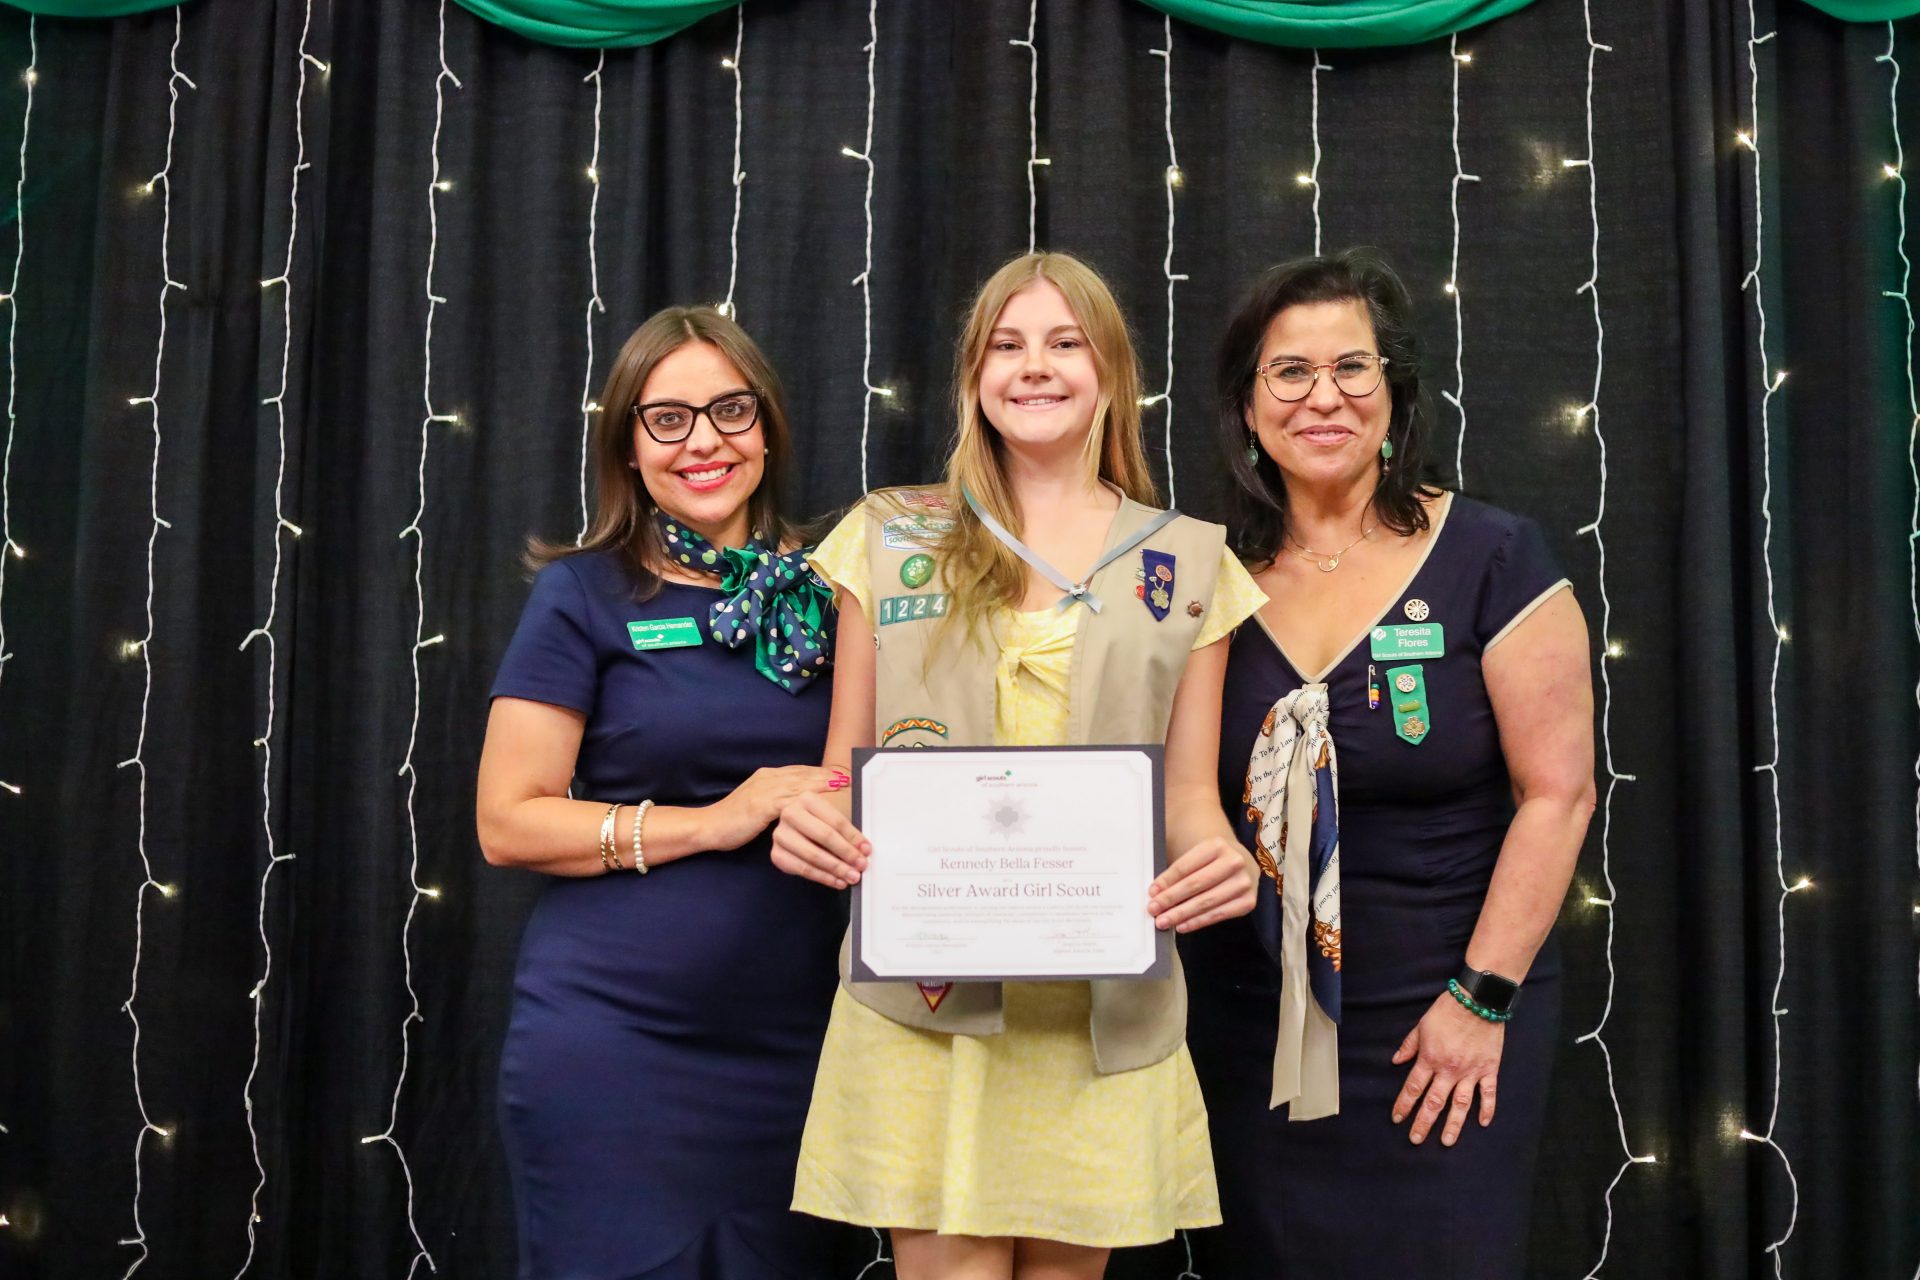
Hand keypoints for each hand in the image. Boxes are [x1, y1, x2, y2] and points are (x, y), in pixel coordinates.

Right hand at [708, 766, 845, 850]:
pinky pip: (790, 801)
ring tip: (843, 787)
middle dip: (828, 777)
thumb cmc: (734, 821)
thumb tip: (798, 805)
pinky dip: (808, 801)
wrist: (709, 827)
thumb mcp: (758, 806)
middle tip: (849, 778)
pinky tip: (820, 802)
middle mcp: (768, 778)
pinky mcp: (762, 804)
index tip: (841, 775)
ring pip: (801, 785)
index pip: (800, 771)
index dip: (821, 773)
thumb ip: (777, 800)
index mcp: (768, 777)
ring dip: (823, 786)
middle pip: (804, 775)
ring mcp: (764, 789)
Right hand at [770, 789, 870, 888]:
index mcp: (808, 799)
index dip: (853, 837)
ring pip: (813, 856)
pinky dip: (823, 877)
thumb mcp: (831, 816)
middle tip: (860, 865)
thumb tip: (863, 850)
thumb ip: (846, 830)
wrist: (793, 827)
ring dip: (836, 869)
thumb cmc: (817, 821)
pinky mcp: (777, 854)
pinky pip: (803, 869)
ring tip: (851, 877)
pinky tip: (836, 881)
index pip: (835, 821)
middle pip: (824, 837)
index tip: (866, 850)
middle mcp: (791, 814)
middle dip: (846, 854)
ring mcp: (780, 834)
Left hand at [1147, 836, 1258, 931]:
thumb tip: (1156, 893)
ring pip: (1206, 902)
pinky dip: (1197, 921)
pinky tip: (1182, 925)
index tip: (1152, 892)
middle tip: (1153, 909)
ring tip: (1164, 920)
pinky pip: (1218, 915)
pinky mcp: (1248, 901)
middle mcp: (1234, 862)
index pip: (1186, 866)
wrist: (1241, 860)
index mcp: (1217, 845)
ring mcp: (1244, 883)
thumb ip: (1179, 869)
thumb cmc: (1212, 860)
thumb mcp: (1197, 854)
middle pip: (1195, 884)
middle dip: (1171, 899)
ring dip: (1181, 913)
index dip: (1167, 881)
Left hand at [1390, 992, 1504, 1145]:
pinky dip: (1486, 1109)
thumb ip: (1409, 1046)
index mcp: (1430, 1059)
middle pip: (1434, 1102)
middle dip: (1423, 1123)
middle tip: (1416, 1140)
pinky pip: (1488, 1094)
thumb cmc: (1446, 1011)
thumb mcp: (1421, 1026)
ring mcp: (1471, 1072)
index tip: (1397, 1119)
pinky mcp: (1489, 1069)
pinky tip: (1482, 1123)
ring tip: (1446, 1141)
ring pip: (1460, 1105)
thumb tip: (1395, 1062)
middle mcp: (1449, 1070)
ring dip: (1453, 1125)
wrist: (1477, 1000)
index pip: (1413, 1088)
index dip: (1404, 1105)